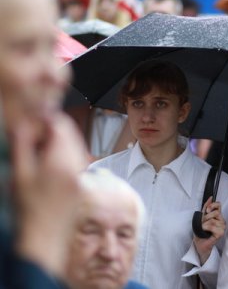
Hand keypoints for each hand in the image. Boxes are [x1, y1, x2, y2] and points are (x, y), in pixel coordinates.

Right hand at [12, 113, 87, 275]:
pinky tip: (49, 162)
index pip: (61, 125)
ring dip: (60, 140)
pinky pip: (77, 157)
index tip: (33, 122)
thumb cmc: (29, 207)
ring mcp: (81, 173)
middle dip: (53, 128)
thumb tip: (24, 124)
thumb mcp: (19, 174)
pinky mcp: (81, 181)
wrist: (45, 235)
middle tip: (35, 135)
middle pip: (71, 132)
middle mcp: (76, 164)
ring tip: (40, 148)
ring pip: (75, 143)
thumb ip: (22, 145)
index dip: (46, 119)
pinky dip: (65, 152)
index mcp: (61, 160)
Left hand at [193, 197, 225, 264]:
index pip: (219, 205)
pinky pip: (212, 226)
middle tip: (203, 223)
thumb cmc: (201, 232)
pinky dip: (205, 228)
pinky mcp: (220, 233)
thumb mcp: (202, 217)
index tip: (206, 210)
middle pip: (216, 212)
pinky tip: (205, 231)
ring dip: (204, 224)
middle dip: (206, 217)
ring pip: (212, 220)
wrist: (199, 243)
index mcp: (218, 216)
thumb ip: (206, 207)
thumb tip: (211, 197)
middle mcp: (222, 221)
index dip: (212, 205)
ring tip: (203, 228)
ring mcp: (222, 227)